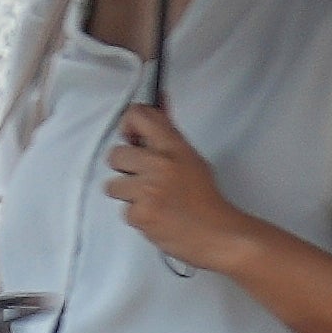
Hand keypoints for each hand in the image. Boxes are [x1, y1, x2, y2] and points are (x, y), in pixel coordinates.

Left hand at [101, 102, 253, 267]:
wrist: (219, 234)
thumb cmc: (204, 197)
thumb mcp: (190, 158)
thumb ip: (167, 134)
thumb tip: (159, 98)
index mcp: (174, 147)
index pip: (138, 115)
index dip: (129, 126)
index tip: (133, 140)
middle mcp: (160, 164)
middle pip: (115, 155)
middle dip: (126, 170)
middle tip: (146, 181)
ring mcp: (149, 189)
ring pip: (112, 185)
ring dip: (129, 196)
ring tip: (153, 201)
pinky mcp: (141, 214)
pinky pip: (123, 211)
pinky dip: (138, 216)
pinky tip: (157, 217)